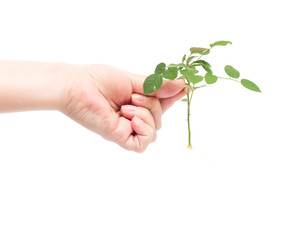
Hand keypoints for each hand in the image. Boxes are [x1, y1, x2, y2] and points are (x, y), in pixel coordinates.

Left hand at [60, 64, 184, 151]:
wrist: (78, 86)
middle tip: (133, 96)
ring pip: (154, 130)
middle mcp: (134, 117)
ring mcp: (128, 128)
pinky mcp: (120, 137)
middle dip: (153, 104)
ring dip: (147, 115)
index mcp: (137, 102)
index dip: (174, 97)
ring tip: (127, 106)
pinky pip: (144, 142)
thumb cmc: (100, 79)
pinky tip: (131, 118)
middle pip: (160, 118)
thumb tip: (182, 85)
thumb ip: (158, 87)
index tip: (187, 88)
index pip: (162, 103)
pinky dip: (144, 130)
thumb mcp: (134, 80)